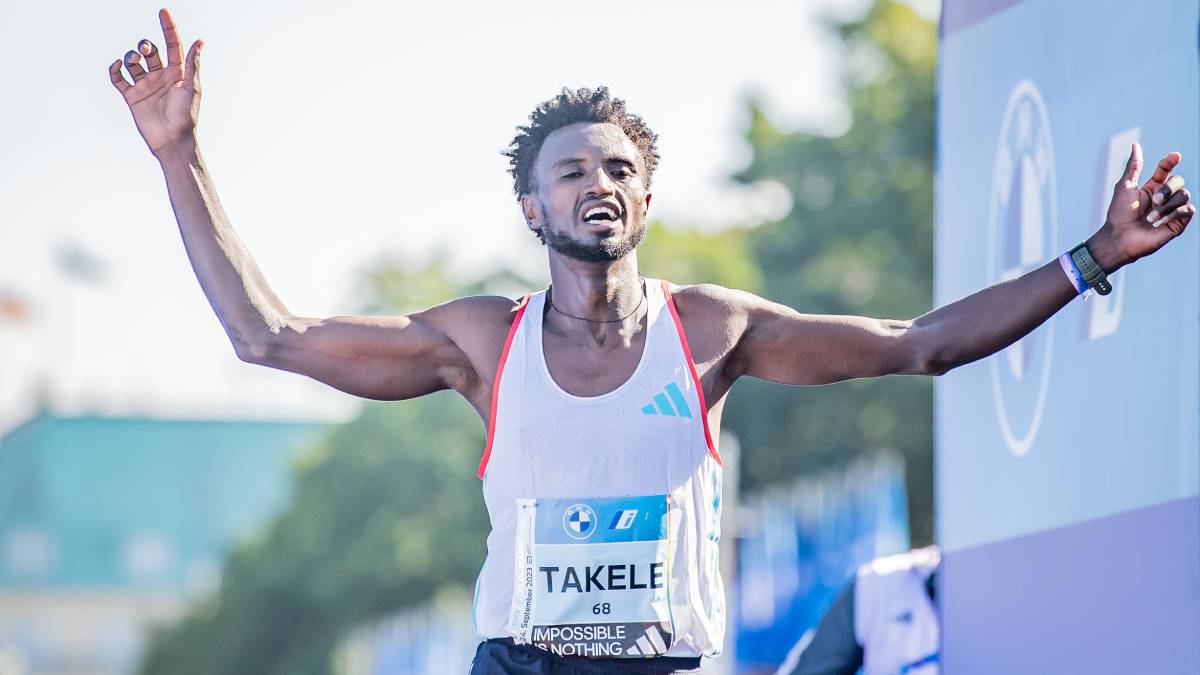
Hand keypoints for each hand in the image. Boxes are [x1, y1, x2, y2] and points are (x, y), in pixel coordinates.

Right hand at [109, 9, 202, 156]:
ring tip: (133, 60)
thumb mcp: (191, 87)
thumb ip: (192, 64)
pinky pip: (118, 77)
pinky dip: (115, 69)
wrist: (172, 140)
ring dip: (130, 56)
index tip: (163, 11)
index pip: (172, 44)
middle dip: (145, 45)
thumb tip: (199, 41)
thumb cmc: (186, 115)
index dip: (168, 28)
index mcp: (177, 72)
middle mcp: (161, 76)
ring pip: (133, 61)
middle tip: (145, 51)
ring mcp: (145, 85)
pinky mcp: (132, 96)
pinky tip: (117, 66)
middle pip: (149, 51)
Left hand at [1091, 143, 1193, 270]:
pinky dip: (1172, 214)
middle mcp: (1164, 198)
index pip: (1167, 169)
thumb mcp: (1125, 186)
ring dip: (1167, 205)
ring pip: (1185, 195)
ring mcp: (1172, 210)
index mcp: (1152, 187)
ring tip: (1150, 218)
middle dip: (1167, 189)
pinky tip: (1158, 223)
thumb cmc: (1119, 214)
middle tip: (1152, 201)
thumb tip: (1135, 144)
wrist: (1120, 237)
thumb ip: (1134, 166)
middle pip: (1179, 181)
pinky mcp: (1178, 223)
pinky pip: (1188, 210)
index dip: (1171, 161)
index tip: (1175, 156)